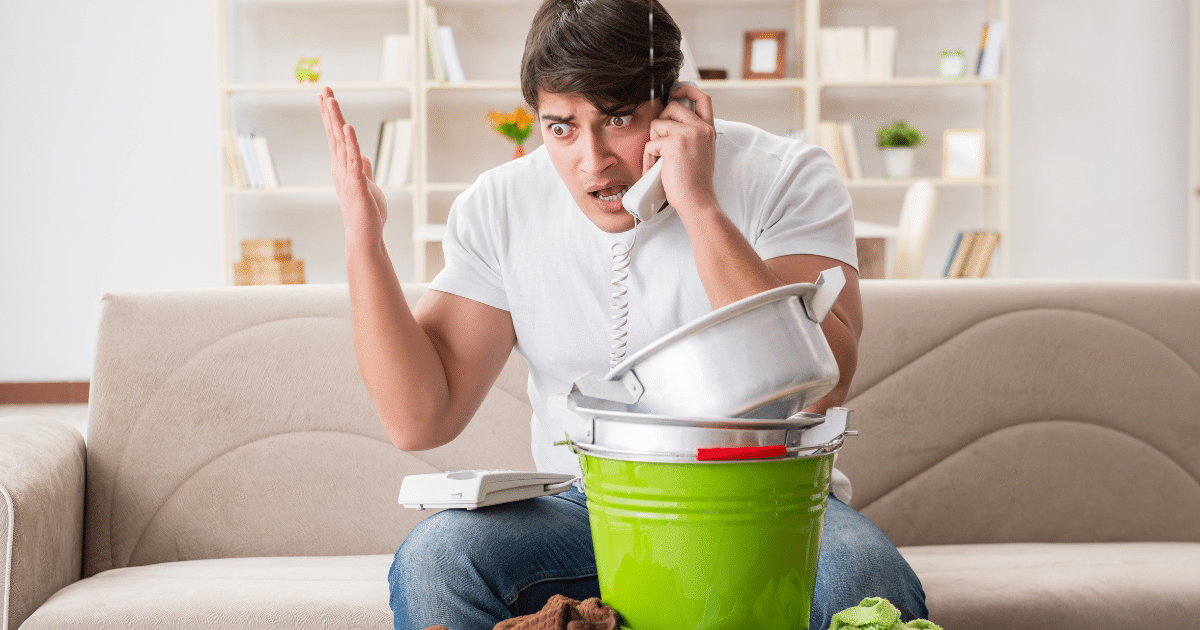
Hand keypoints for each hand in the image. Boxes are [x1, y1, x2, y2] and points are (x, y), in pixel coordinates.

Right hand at [319, 87, 387, 249]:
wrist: (364, 237)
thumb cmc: (366, 215)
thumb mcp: (367, 186)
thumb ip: (363, 171)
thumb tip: (363, 157)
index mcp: (344, 168)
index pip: (336, 138)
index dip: (331, 117)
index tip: (327, 98)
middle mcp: (341, 168)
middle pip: (334, 134)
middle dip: (329, 111)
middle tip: (324, 90)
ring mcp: (347, 176)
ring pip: (341, 143)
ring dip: (336, 120)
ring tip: (331, 100)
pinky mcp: (356, 184)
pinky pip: (353, 160)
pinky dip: (351, 143)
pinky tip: (348, 127)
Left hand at [642, 83, 718, 215]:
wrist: (697, 201)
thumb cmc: (695, 183)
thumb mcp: (700, 153)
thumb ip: (691, 135)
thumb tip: (669, 122)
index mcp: (708, 130)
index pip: (702, 97)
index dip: (686, 89)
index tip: (674, 93)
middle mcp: (701, 128)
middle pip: (672, 107)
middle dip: (660, 123)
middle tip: (661, 143)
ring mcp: (689, 134)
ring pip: (657, 124)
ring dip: (653, 142)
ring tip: (660, 161)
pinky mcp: (674, 144)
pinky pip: (650, 144)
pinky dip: (648, 158)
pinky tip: (655, 170)